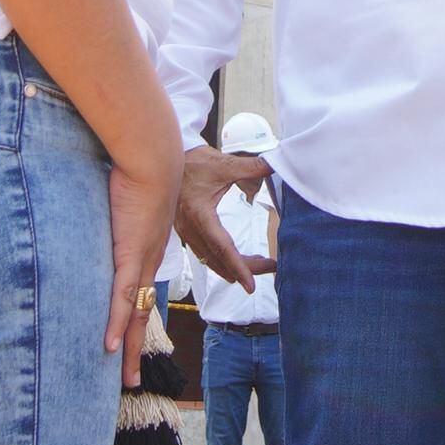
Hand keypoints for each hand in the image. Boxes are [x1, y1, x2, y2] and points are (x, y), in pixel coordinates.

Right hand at [107, 151, 182, 375]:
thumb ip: (111, 211)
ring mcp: (140, 262)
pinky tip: (111, 348)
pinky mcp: (130, 255)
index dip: (135, 322)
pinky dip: (117, 324)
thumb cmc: (138, 170)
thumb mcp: (124, 198)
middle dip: (137, 350)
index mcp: (147, 252)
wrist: (154, 158)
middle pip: (142, 316)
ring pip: (135, 316)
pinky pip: (122, 298)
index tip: (130, 342)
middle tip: (132, 379)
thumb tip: (100, 209)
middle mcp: (148, 263)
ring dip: (130, 349)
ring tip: (128, 378)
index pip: (140, 295)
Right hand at [172, 141, 263, 292]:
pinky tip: (233, 260)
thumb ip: (251, 167)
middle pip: (217, 259)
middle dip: (243, 269)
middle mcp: (190, 228)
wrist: (170, 160)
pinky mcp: (185, 230)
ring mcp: (186, 231)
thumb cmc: (194, 162)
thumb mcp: (224, 164)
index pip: (221, 247)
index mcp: (200, 215)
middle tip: (268, 268)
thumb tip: (274, 165)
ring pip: (210, 259)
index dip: (238, 266)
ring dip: (232, 267)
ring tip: (257, 266)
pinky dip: (220, 260)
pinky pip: (203, 252)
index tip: (250, 284)